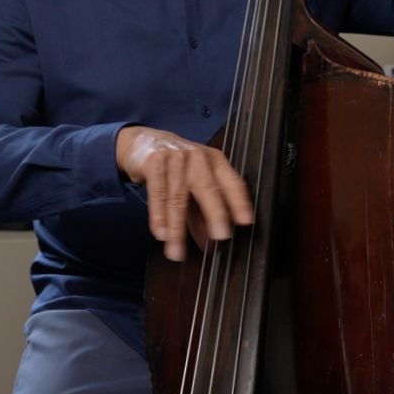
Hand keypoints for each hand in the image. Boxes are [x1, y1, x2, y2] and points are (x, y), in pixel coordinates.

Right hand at [116, 126, 254, 261]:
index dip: (240, 202)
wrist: (146, 141)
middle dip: (215, 213)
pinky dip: (159, 216)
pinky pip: (158, 193)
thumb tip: (210, 244)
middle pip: (208, 187)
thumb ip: (203, 212)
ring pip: (178, 197)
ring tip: (177, 252)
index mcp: (215, 162)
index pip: (232, 182)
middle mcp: (198, 157)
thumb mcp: (194, 185)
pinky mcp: (154, 163)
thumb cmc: (178, 166)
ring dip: (177, 228)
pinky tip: (161, 234)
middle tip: (220, 237)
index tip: (246, 222)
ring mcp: (176, 158)